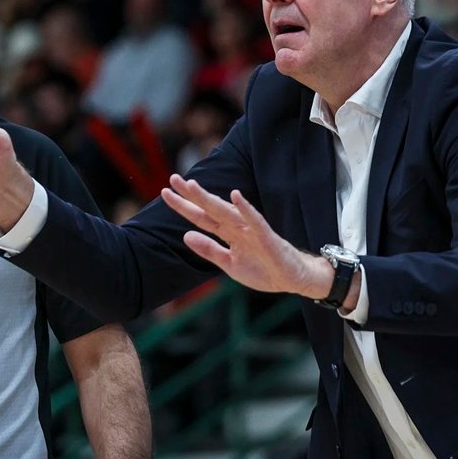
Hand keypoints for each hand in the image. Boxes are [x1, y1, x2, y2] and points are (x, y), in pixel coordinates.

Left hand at [161, 174, 331, 298]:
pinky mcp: (267, 236)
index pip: (201, 217)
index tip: (165, 193)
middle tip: (172, 179)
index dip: (183, 206)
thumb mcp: (229, 264)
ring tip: (192, 185)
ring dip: (209, 198)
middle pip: (210, 208)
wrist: (292, 280)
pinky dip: (246, 208)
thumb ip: (209, 250)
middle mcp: (237, 227)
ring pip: (226, 211)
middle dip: (191, 195)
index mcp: (228, 234)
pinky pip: (255, 220)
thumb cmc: (263, 270)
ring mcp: (252, 230)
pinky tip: (236, 195)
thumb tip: (185, 235)